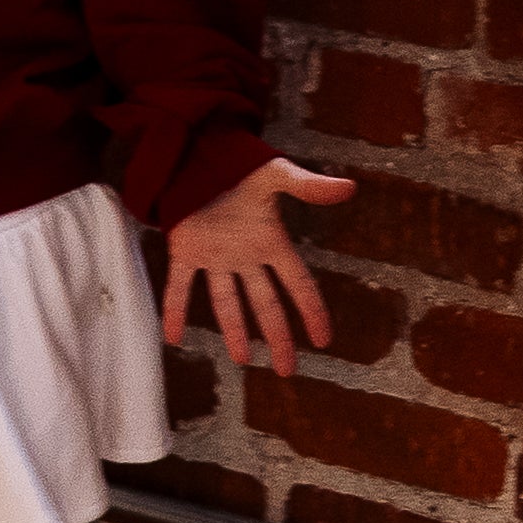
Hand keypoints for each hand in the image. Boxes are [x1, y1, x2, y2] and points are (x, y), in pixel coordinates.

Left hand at [160, 156, 354, 379]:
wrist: (201, 152)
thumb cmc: (242, 163)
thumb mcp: (277, 175)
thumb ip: (309, 186)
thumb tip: (349, 187)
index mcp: (271, 241)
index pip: (297, 283)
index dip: (311, 311)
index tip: (323, 340)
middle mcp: (245, 256)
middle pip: (265, 304)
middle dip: (278, 337)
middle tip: (287, 370)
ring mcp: (215, 257)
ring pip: (227, 302)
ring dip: (234, 331)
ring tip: (244, 360)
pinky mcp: (185, 251)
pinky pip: (179, 286)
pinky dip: (174, 311)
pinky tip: (172, 338)